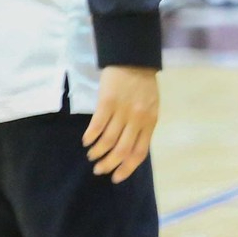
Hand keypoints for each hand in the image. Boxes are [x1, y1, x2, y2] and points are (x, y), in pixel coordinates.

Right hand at [83, 65, 159, 182]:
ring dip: (98, 151)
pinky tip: (86, 141)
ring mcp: (122, 110)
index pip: (139, 152)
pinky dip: (91, 136)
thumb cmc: (142, 85)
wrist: (134, 58)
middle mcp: (138, 119)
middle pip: (122, 150)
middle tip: (98, 169)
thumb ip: (143, 126)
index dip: (127, 168)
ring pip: (108, 140)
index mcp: (150, 121)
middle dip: (109, 164)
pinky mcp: (108, 101)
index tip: (116, 178)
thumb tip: (130, 149)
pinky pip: (98, 125)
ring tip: (91, 155)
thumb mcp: (151, 107)